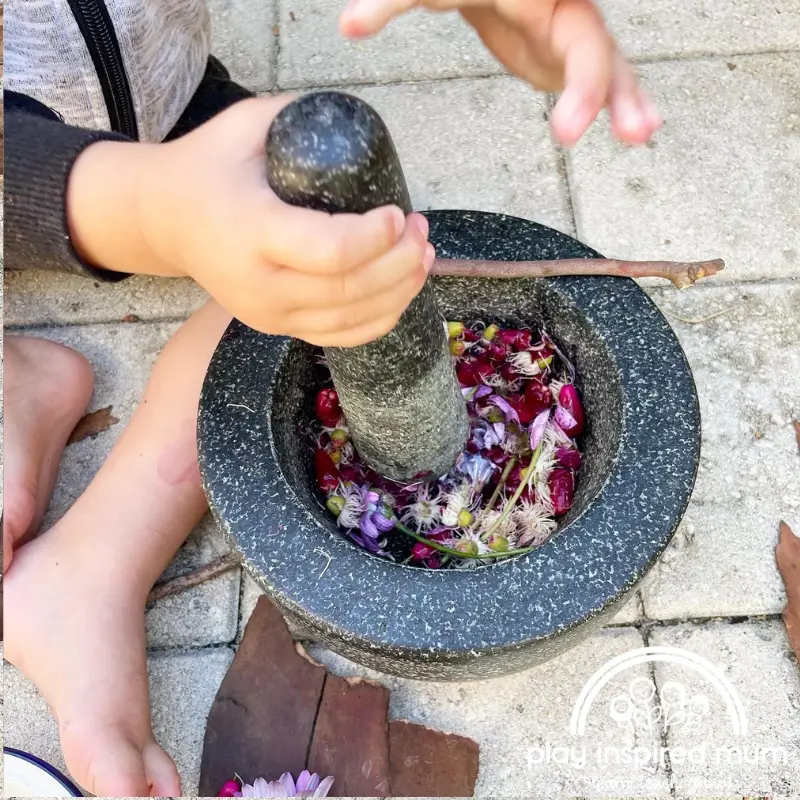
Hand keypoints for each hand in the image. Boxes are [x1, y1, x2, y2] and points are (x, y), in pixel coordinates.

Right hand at [68, 96, 432, 346]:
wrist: (164, 220)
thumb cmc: (209, 167)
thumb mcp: (244, 125)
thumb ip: (300, 114)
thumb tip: (363, 123)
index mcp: (250, 231)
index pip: (330, 251)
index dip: (375, 238)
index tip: (397, 212)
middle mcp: (259, 283)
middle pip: (349, 290)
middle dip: (400, 262)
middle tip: (420, 230)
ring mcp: (268, 313)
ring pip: (351, 320)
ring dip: (400, 291)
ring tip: (424, 258)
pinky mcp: (277, 327)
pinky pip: (339, 337)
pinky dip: (379, 320)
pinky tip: (402, 292)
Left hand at [339, 0, 662, 146]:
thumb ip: (392, 2)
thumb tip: (346, 27)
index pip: (557, 30)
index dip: (574, 79)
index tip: (568, 125)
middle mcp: (561, 8)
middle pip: (589, 46)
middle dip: (594, 89)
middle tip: (592, 134)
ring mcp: (570, 32)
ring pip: (608, 62)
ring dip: (626, 98)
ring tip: (643, 132)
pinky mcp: (568, 56)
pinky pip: (603, 79)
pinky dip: (621, 101)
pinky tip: (640, 127)